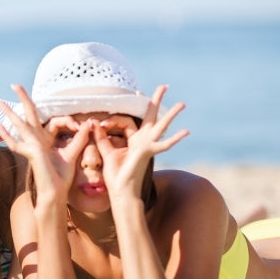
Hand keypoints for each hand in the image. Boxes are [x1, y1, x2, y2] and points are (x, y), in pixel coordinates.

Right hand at [0, 84, 91, 203]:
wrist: (55, 194)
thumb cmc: (61, 178)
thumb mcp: (73, 154)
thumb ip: (80, 138)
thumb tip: (89, 123)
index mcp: (45, 140)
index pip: (51, 121)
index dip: (68, 120)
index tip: (81, 124)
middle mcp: (36, 141)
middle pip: (28, 115)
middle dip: (23, 99)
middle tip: (14, 84)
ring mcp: (31, 147)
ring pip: (19, 125)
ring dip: (9, 113)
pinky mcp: (31, 154)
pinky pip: (17, 143)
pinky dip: (7, 136)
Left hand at [95, 85, 186, 203]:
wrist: (121, 192)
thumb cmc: (116, 176)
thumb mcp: (107, 153)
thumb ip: (102, 138)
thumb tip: (93, 122)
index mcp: (134, 140)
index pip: (127, 121)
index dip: (113, 121)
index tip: (100, 124)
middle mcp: (143, 141)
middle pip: (151, 117)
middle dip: (156, 101)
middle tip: (163, 86)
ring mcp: (148, 146)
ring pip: (161, 126)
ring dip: (171, 115)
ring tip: (182, 104)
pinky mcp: (148, 153)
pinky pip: (163, 145)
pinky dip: (174, 139)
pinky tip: (186, 132)